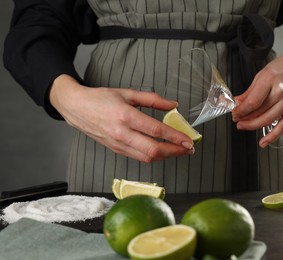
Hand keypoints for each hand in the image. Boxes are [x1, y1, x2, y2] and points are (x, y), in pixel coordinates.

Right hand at [49, 75, 194, 161]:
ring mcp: (118, 145)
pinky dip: (153, 156)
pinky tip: (162, 151)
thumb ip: (152, 99)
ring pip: (147, 158)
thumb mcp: (128, 93)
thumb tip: (173, 105)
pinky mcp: (116, 150)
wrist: (76, 108)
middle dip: (175, 152)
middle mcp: (122, 134)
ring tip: (179, 151)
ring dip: (166, 156)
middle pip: (154, 150)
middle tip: (189, 149)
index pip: (157, 131)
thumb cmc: (101, 98)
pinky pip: (138, 157)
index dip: (176, 137)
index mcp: (126, 116)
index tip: (189, 140)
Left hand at [232, 32, 282, 146]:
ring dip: (254, 125)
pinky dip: (273, 135)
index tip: (234, 113)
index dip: (240, 111)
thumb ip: (251, 90)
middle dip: (245, 119)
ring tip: (244, 126)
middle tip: (237, 120)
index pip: (252, 102)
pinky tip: (264, 141)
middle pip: (259, 112)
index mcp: (270, 79)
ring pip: (269, 120)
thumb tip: (237, 102)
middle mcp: (281, 91)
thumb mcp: (264, 72)